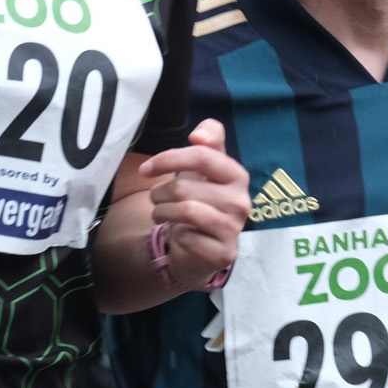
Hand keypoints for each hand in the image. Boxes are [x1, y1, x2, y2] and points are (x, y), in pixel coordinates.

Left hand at [140, 120, 249, 291]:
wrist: (202, 245)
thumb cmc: (200, 200)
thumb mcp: (204, 168)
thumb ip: (209, 142)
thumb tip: (200, 134)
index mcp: (236, 176)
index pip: (201, 156)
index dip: (168, 159)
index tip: (146, 169)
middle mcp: (241, 201)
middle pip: (185, 186)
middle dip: (159, 192)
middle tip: (157, 199)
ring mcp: (234, 229)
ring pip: (185, 210)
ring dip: (162, 212)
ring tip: (161, 213)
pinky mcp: (224, 253)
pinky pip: (188, 237)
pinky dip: (175, 235)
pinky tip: (179, 235)